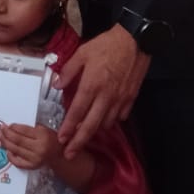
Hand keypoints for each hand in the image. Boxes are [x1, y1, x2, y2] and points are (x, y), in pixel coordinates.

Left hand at [0, 122, 59, 170]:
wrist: (59, 156)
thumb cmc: (51, 140)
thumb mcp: (44, 130)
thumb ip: (30, 129)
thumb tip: (12, 127)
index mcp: (43, 135)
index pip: (24, 130)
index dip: (13, 127)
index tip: (7, 125)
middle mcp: (39, 147)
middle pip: (17, 140)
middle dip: (7, 134)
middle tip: (1, 130)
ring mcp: (35, 158)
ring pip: (15, 150)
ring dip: (6, 143)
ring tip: (1, 138)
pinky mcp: (32, 166)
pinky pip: (17, 162)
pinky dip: (10, 156)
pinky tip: (8, 151)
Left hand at [54, 25, 149, 157]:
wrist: (136, 40)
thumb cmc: (107, 45)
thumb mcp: (82, 53)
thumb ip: (68, 71)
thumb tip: (57, 85)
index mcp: (91, 85)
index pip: (77, 112)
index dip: (69, 128)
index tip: (62, 139)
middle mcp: (106, 96)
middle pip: (91, 125)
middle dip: (80, 142)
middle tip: (70, 153)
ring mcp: (120, 98)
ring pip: (106, 123)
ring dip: (95, 131)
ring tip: (86, 136)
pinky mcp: (131, 97)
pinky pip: (120, 115)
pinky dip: (111, 120)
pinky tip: (105, 120)